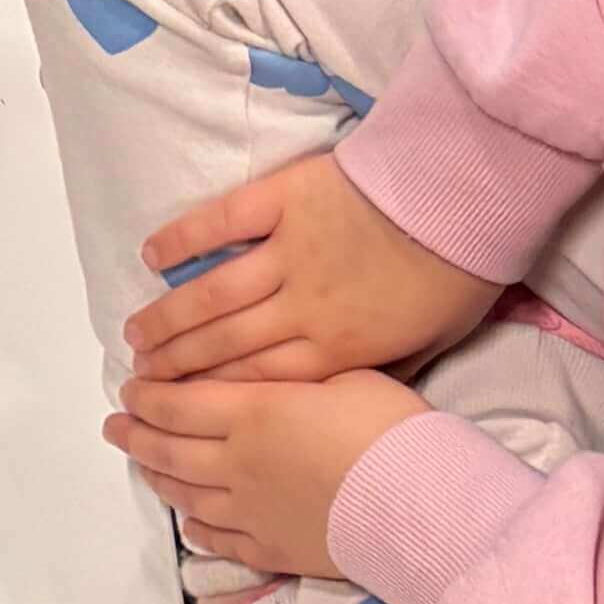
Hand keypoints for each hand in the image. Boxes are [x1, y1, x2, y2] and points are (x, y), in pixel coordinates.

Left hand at [110, 364, 423, 579]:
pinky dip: (196, 527)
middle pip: (169, 449)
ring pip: (185, 493)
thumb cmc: (390, 430)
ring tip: (142, 463)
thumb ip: (293, 379)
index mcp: (251, 413)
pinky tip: (189, 521)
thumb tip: (272, 381)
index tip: (130, 388)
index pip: (177, 403)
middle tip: (116, 425)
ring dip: (157, 476)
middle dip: (136, 434)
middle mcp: (236, 464)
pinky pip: (218, 539)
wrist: (417, 504)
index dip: (146, 396)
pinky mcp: (270, 549)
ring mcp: (249, 512)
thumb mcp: (344, 376)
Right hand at [133, 145, 500, 392]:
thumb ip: (382, 373)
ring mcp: (290, 252)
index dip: (209, 397)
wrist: (468, 196)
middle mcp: (303, 308)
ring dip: (168, 318)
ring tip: (135, 336)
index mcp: (338, 349)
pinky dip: (184, 239)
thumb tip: (350, 400)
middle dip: (174, 367)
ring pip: (212, 295)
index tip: (175, 408)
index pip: (257, 382)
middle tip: (138, 380)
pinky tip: (152, 255)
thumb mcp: (432, 345)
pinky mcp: (285, 200)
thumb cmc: (460, 271)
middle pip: (223, 346)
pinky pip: (222, 222)